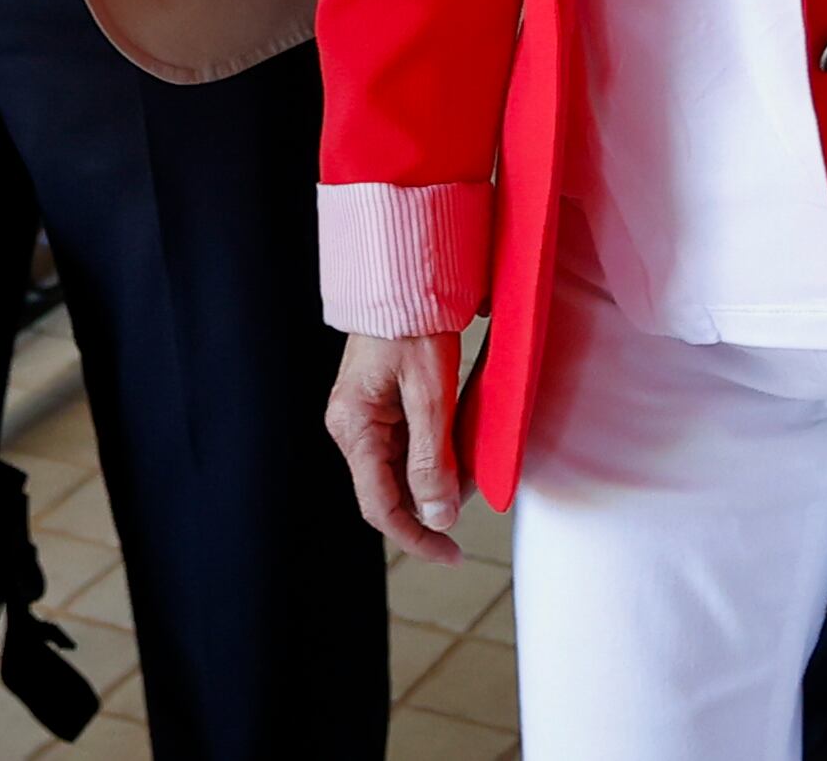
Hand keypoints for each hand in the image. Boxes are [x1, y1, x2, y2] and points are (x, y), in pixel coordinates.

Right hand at [323, 330, 469, 562]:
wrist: (402, 272)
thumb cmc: (411, 323)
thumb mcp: (429, 393)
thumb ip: (431, 458)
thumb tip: (438, 517)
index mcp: (353, 427)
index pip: (380, 507)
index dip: (417, 538)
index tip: (452, 554)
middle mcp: (352, 427)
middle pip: (389, 491)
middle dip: (431, 505)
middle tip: (474, 499)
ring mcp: (364, 416)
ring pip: (399, 470)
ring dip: (434, 480)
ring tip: (471, 470)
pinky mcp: (378, 404)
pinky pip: (404, 445)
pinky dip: (432, 455)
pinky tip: (457, 449)